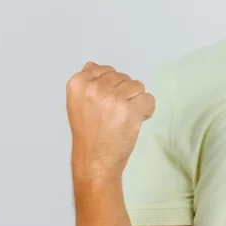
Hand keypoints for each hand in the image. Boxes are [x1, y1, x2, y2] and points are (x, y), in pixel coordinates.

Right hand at [65, 62, 155, 181]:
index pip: (105, 70)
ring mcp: (112, 98)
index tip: (105, 103)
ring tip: (124, 117)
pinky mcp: (129, 109)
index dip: (111, 86)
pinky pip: (148, 98)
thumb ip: (87, 82)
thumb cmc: (88, 133)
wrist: (94, 160)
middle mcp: (94, 87)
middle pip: (123, 77)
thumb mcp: (77, 103)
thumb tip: (93, 65)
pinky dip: (146, 110)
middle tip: (114, 113)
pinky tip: (136, 120)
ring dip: (136, 101)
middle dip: (124, 93)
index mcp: (78, 83)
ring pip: (137, 86)